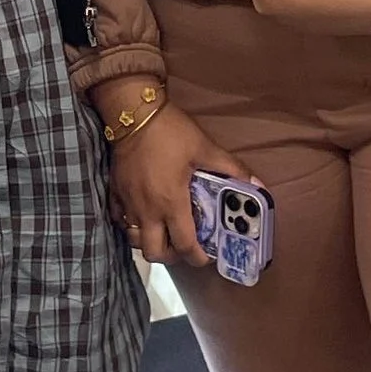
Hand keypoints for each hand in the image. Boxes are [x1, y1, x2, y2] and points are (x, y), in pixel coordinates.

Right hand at [105, 97, 254, 268]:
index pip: (184, 245)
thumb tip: (257, 184)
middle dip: (172, 256)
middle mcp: (147, 210)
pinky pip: (120, 220)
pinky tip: (143, 213)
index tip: (207, 256)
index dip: (197, 258)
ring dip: (150, 242)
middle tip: (184, 244)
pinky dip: (131, 224)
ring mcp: (127, 203)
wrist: (132, 113)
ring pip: (134, 240)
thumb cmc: (170, 132)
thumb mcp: (205, 148)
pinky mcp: (113, 192)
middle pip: (154, 253)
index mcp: (171, 203)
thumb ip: (231, 169)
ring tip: (164, 230)